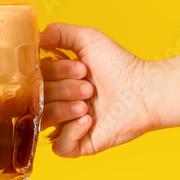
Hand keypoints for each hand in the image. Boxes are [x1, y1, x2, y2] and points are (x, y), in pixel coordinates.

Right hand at [40, 23, 154, 157]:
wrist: (145, 91)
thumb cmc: (120, 65)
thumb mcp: (88, 38)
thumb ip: (58, 32)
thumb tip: (35, 36)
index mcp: (55, 79)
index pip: (34, 78)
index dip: (54, 72)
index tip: (81, 68)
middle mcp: (57, 102)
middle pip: (37, 99)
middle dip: (63, 90)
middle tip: (89, 87)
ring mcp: (66, 124)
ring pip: (44, 121)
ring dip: (64, 109)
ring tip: (87, 104)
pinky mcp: (80, 145)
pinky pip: (59, 147)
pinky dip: (71, 132)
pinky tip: (89, 120)